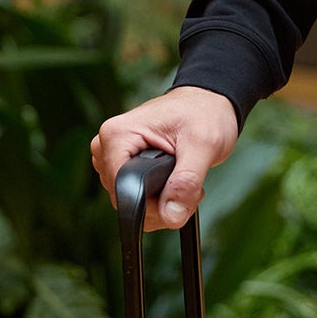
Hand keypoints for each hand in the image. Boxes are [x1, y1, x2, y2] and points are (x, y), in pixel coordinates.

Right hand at [92, 87, 238, 230]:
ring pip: (129, 200)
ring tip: (183, 177)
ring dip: (160, 200)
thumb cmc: (204, 113)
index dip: (152, 203)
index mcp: (117, 135)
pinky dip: (157, 197)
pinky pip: (133, 194)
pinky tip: (175, 182)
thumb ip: (187, 181)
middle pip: (124, 198)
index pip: (122, 191)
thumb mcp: (204, 144)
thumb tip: (171, 215)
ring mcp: (113, 156)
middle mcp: (107, 145)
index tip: (180, 194)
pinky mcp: (123, 164)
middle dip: (160, 202)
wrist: (209, 102)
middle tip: (189, 184)